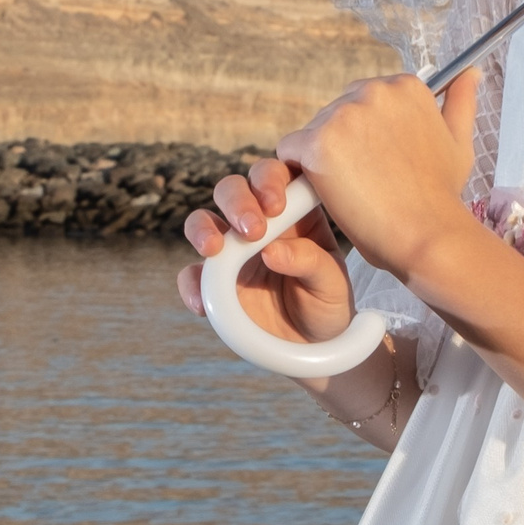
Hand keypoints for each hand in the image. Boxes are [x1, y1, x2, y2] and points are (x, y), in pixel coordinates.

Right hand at [176, 157, 356, 343]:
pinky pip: (191, 275)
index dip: (270, 179)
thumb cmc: (328, 304)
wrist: (313, 347)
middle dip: (237, 201)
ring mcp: (232, 251)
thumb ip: (308, 263)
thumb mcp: (332, 283)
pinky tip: (203, 302)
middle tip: (252, 229)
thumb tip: (271, 251)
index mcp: (293, 212)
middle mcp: (259, 224)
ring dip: (203, 228)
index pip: (276, 177)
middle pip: (234, 189)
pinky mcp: (213, 284)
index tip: (275, 205)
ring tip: (215, 250)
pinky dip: (191, 284)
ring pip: (203, 220)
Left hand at [276, 69, 481, 282]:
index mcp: (406, 86)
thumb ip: (460, 102)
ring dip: (323, 158)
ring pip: (314, 131)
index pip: (364, 100)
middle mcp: (374, 91)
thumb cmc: (441, 195)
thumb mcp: (458, 141)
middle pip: (336, 112)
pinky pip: (290, 150)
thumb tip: (471, 73)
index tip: (379, 162)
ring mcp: (344, 115)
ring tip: (349, 189)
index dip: (366, 136)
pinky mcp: (318, 143)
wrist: (426, 232)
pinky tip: (322, 191)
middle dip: (343, 144)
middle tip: (365, 180)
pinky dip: (300, 172)